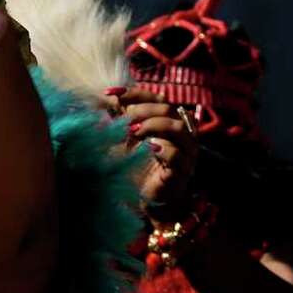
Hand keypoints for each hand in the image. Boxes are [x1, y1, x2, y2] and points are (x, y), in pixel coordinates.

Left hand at [103, 86, 198, 209]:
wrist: (145, 199)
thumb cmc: (136, 167)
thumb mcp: (124, 139)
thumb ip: (120, 119)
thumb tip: (107, 96)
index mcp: (169, 121)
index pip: (156, 98)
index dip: (134, 93)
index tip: (110, 93)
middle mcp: (181, 134)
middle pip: (167, 109)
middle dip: (141, 110)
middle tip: (123, 121)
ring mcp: (185, 152)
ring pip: (177, 128)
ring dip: (152, 126)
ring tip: (133, 133)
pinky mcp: (182, 171)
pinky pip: (176, 154)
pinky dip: (162, 148)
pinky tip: (148, 149)